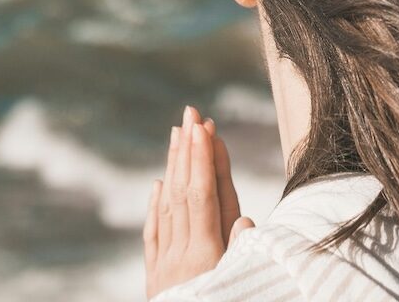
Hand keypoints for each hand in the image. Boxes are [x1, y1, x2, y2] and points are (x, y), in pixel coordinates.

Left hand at [143, 105, 255, 299]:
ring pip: (168, 208)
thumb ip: (241, 254)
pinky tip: (159, 186)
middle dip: (187, 150)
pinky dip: (157, 207)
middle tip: (189, 114)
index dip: (204, 159)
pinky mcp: (156, 280)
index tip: (205, 126)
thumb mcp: (238, 287)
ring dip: (173, 168)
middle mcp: (181, 255)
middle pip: (183, 192)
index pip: (203, 195)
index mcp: (205, 255)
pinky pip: (153, 236)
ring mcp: (165, 266)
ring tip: (176, 135)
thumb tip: (245, 219)